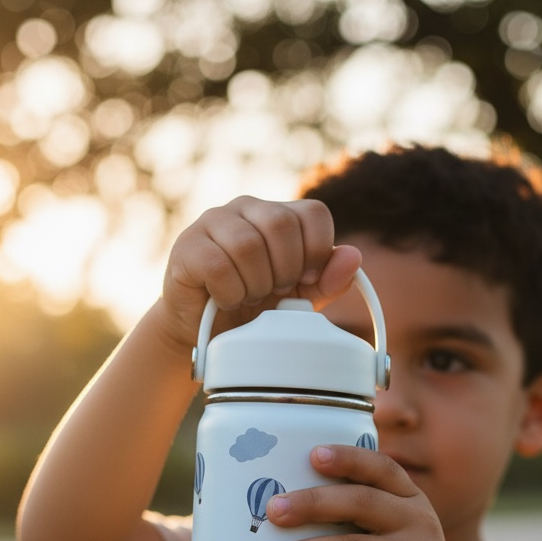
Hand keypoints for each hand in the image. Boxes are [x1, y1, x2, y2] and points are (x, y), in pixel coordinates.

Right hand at [157, 196, 361, 352]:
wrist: (207, 333)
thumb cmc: (255, 308)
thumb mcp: (300, 298)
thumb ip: (327, 280)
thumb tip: (353, 257)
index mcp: (278, 214)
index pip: (314, 212)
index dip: (317, 250)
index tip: (306, 278)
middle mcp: (246, 208)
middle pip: (281, 224)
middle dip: (285, 269)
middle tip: (274, 291)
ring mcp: (213, 221)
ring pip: (248, 245)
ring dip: (255, 284)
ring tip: (248, 296)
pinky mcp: (188, 245)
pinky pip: (219, 266)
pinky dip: (230, 292)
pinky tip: (226, 299)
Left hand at [253, 444, 464, 540]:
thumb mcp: (393, 535)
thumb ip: (359, 517)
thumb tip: (282, 505)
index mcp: (410, 499)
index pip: (381, 469)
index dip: (348, 459)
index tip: (313, 455)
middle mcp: (418, 523)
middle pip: (360, 503)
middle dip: (311, 504)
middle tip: (272, 511)